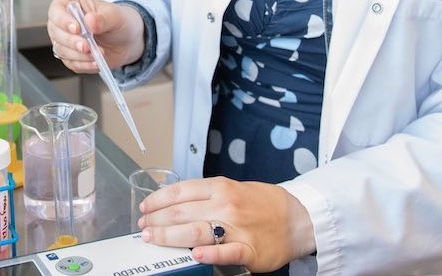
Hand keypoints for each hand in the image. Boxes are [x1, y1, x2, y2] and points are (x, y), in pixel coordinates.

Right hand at [46, 0, 143, 73]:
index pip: (56, 10)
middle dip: (71, 41)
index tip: (77, 28)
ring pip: (61, 50)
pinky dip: (84, 64)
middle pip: (56, 32)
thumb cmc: (119, 21)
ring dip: (79, 55)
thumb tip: (90, 21)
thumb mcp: (115, 15)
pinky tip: (96, 62)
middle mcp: (64, 22)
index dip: (63, 20)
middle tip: (87, 45)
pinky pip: (71, 63)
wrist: (128, 40)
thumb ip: (102, 18)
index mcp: (70, 4)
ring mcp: (66, 40)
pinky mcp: (72, 57)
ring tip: (97, 54)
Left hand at [136, 177, 315, 272]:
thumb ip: (206, 196)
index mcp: (221, 188)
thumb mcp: (233, 189)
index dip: (158, 200)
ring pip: (197, 231)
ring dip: (170, 236)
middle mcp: (227, 206)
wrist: (297, 217)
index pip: (181, 192)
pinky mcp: (249, 250)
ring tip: (153, 239)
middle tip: (143, 229)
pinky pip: (226, 252)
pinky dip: (209, 254)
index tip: (144, 209)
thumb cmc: (262, 203)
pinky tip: (194, 254)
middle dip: (157, 221)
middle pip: (183, 213)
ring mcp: (238, 228)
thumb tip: (173, 203)